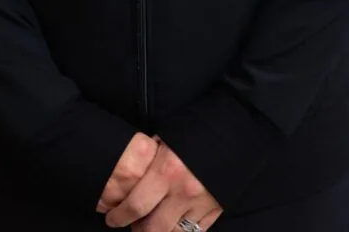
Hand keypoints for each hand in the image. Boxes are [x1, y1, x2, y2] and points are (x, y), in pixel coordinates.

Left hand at [102, 137, 222, 230]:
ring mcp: (200, 205)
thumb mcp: (168, 137)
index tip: (112, 218)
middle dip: (138, 231)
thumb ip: (151, 157)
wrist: (236, 130)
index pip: (135, 205)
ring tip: (152, 228)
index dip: (119, 216)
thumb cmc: (198, 128)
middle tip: (132, 226)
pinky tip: (174, 227)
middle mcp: (182, 192)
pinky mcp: (215, 210)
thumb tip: (135, 169)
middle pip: (152, 229)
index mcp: (166, 171)